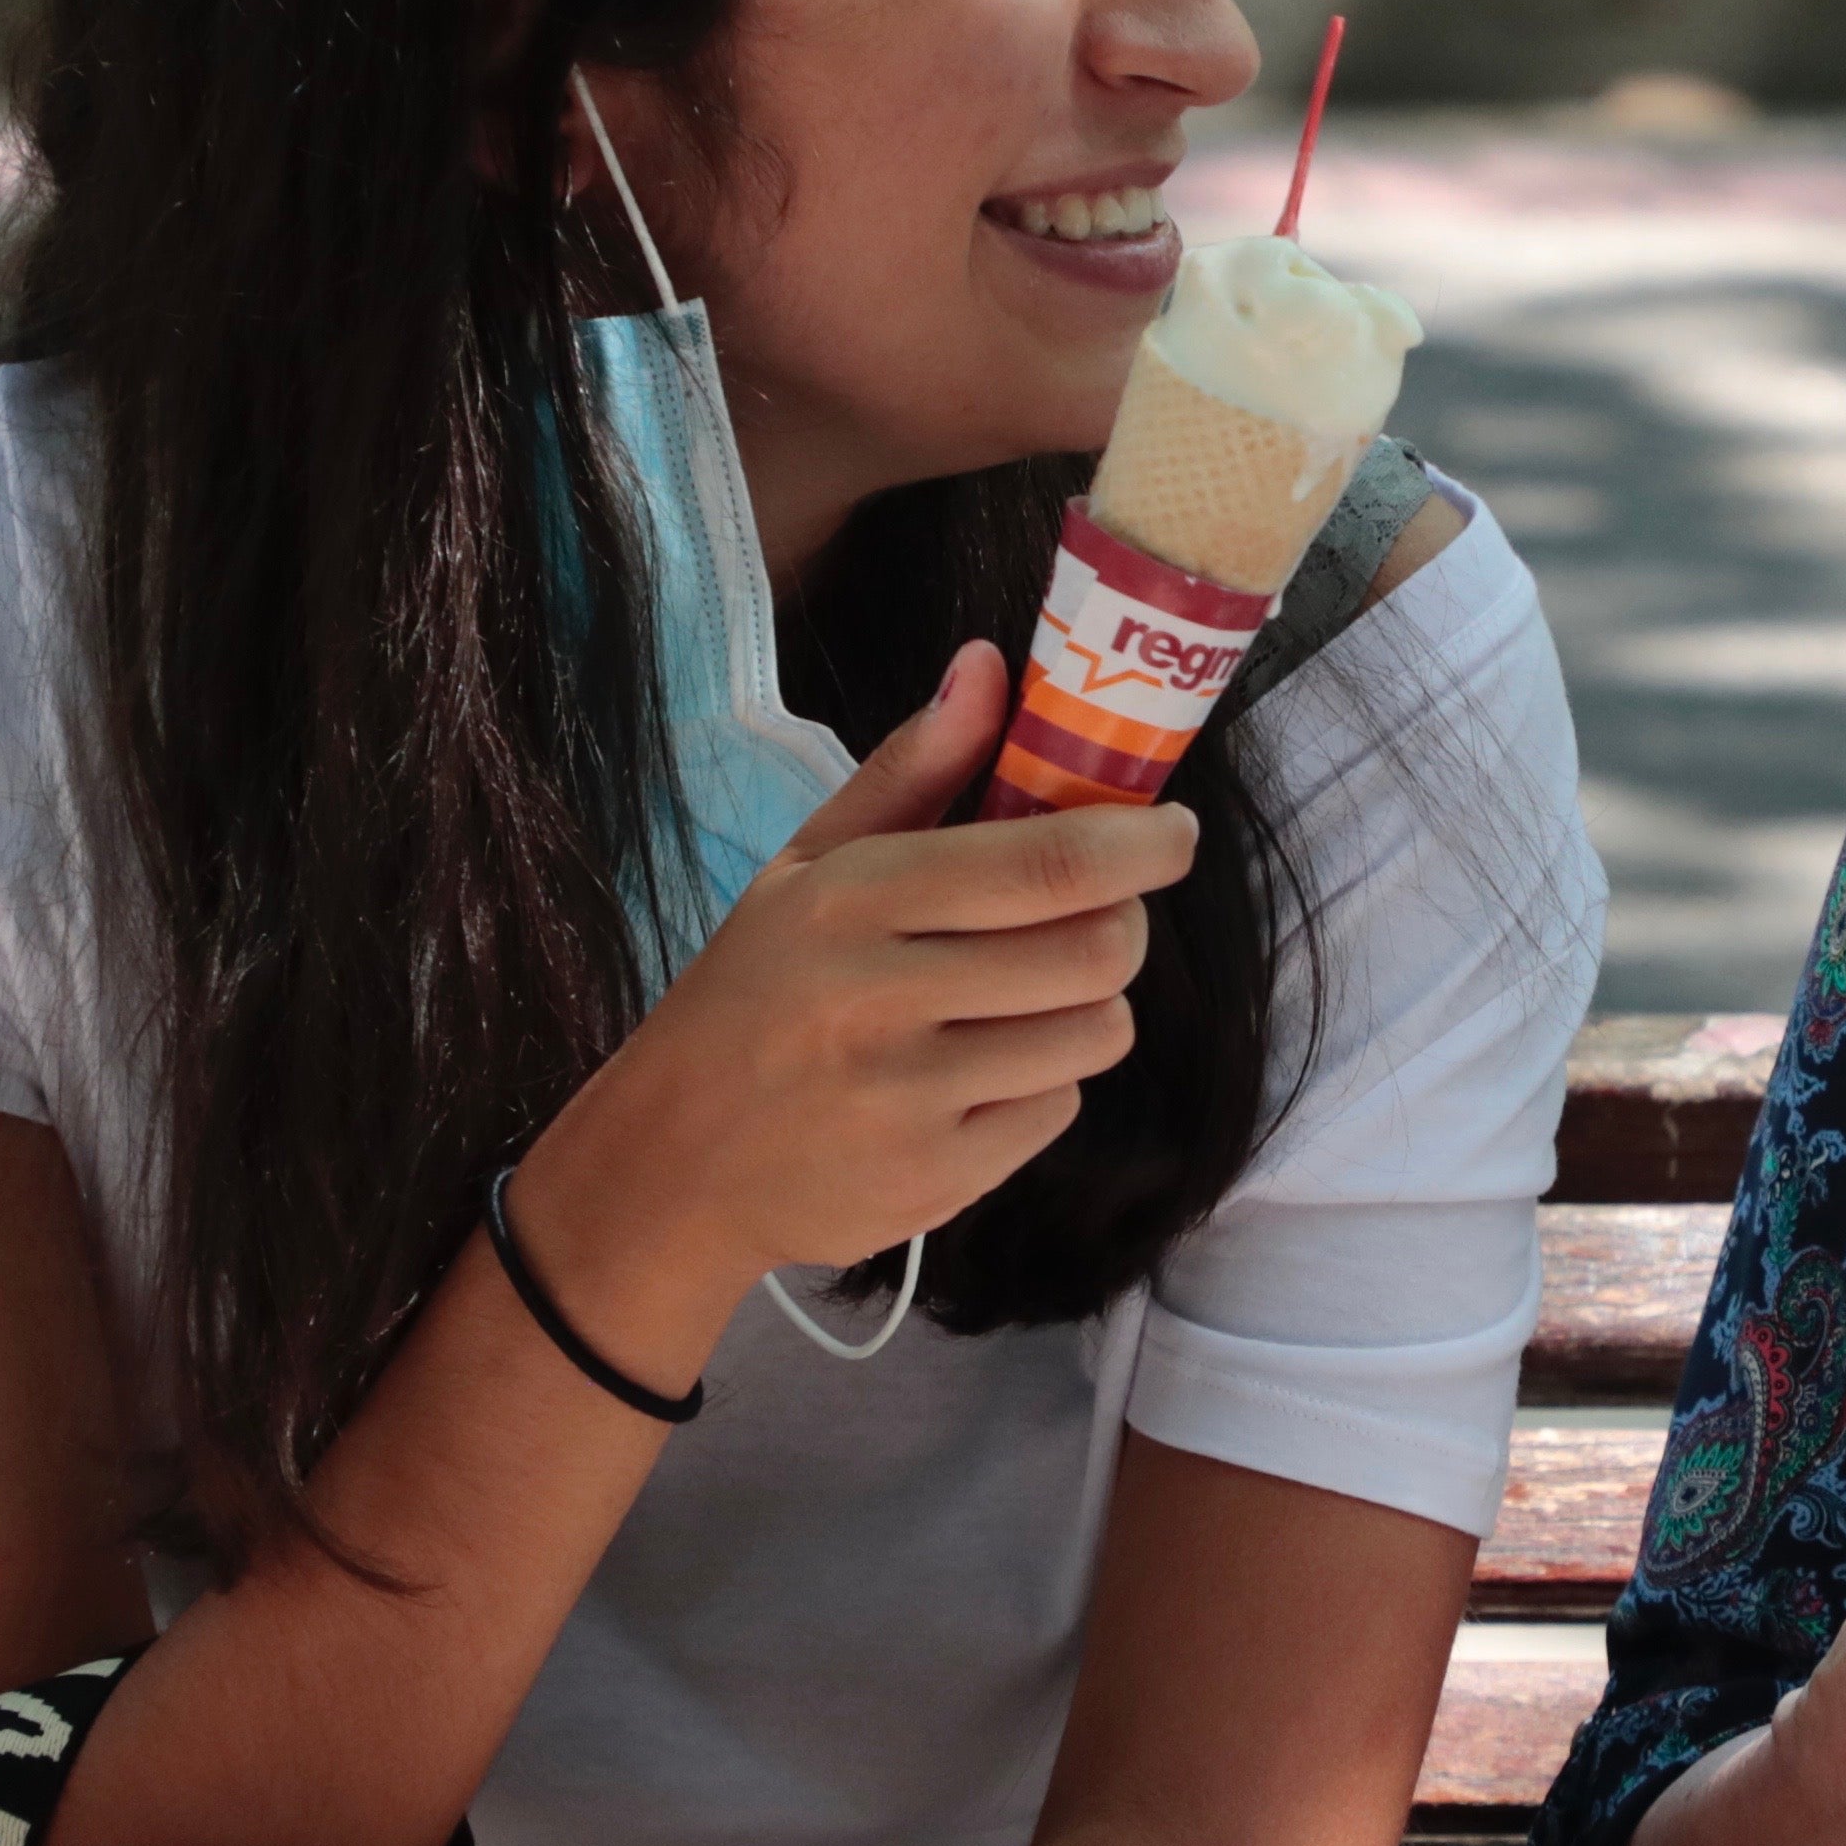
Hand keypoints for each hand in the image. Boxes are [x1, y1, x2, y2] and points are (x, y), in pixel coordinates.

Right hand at [529, 646, 1191, 1307]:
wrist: (673, 1163)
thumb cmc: (752, 995)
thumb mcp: (808, 867)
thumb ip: (912, 769)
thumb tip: (990, 664)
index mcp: (852, 899)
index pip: (1047, 863)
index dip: (1141, 844)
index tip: (1172, 832)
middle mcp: (882, 997)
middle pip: (1098, 950)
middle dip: (1122, 925)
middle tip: (1092, 918)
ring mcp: (913, 1098)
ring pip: (1095, 1033)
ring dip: (1086, 1008)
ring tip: (1022, 1001)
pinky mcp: (939, 1180)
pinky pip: (1058, 1111)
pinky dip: (1043, 1085)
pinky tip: (976, 1075)